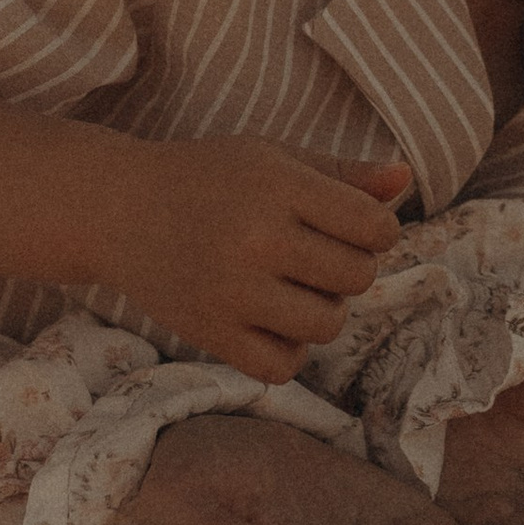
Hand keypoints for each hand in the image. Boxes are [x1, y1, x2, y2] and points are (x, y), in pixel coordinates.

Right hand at [106, 141, 406, 380]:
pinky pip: (283, 366)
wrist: (117, 210)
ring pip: (328, 325)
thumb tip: (406, 178)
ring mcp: (232, 291)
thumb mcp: (273, 159)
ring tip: (295, 289)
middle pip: (357, 277)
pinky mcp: (209, 333)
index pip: (375, 227)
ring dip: (323, 311)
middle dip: (348, 268)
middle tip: (312, 256)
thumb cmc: (207, 178)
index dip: (377, 230)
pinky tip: (271, 322)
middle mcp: (256, 240)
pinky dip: (289, 350)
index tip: (350, 227)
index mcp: (279, 188)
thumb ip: (343, 173)